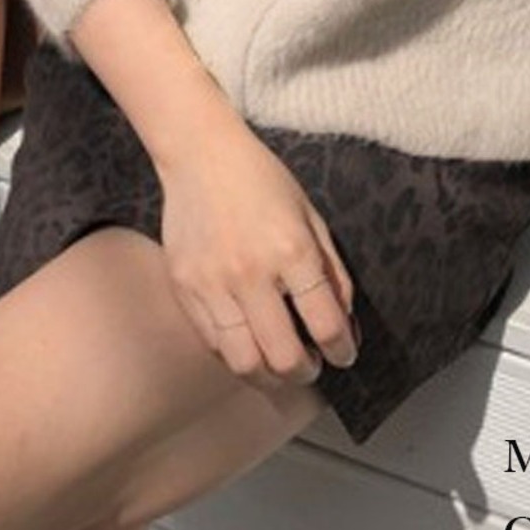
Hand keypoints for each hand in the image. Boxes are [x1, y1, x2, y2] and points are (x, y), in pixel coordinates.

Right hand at [156, 121, 359, 391]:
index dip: (342, 350)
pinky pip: (212, 342)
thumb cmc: (261, 179)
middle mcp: (251, 272)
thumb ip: (331, 272)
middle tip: (313, 367)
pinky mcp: (184, 287)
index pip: (325, 324)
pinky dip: (235, 353)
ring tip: (280, 366)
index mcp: (292, 250)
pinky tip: (249, 342)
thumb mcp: (311, 217)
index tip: (344, 354)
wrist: (201, 153)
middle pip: (283, 357)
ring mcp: (212, 283)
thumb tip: (345, 323)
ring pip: (243, 362)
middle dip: (306, 373)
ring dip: (269, 377)